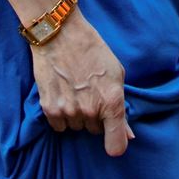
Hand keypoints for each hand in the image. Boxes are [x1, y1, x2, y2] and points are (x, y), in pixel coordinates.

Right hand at [30, 9, 130, 156]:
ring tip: (75, 91)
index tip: (113, 138)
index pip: (116, 144)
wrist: (60, 34)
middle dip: (95, 117)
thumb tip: (129, 135)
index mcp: (112, 102)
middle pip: (95, 131)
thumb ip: (121, 107)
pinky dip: (60, 115)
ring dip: (77, 115)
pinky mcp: (49, 108)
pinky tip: (63, 94)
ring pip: (76, 128)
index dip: (116, 143)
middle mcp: (90, 110)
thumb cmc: (92, 50)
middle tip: (90, 94)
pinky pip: (59, 126)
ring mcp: (69, 111)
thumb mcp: (116, 74)